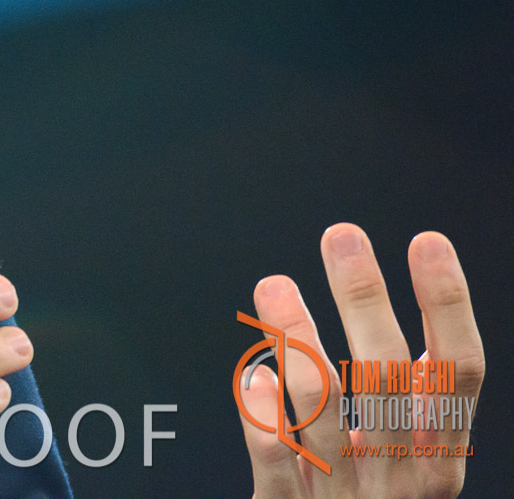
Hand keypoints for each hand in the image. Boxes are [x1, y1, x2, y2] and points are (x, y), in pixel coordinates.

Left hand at [237, 224, 483, 497]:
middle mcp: (402, 478)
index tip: (428, 241)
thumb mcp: (416, 456)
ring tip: (274, 285)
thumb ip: (413, 396)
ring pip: (328, 417)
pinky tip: (250, 372)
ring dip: (300, 345)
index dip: (448, 304)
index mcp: (440, 454)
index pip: (459, 372)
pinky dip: (261, 418)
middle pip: (389, 381)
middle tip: (342, 236)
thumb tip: (413, 311)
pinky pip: (277, 465)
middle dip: (367, 302)